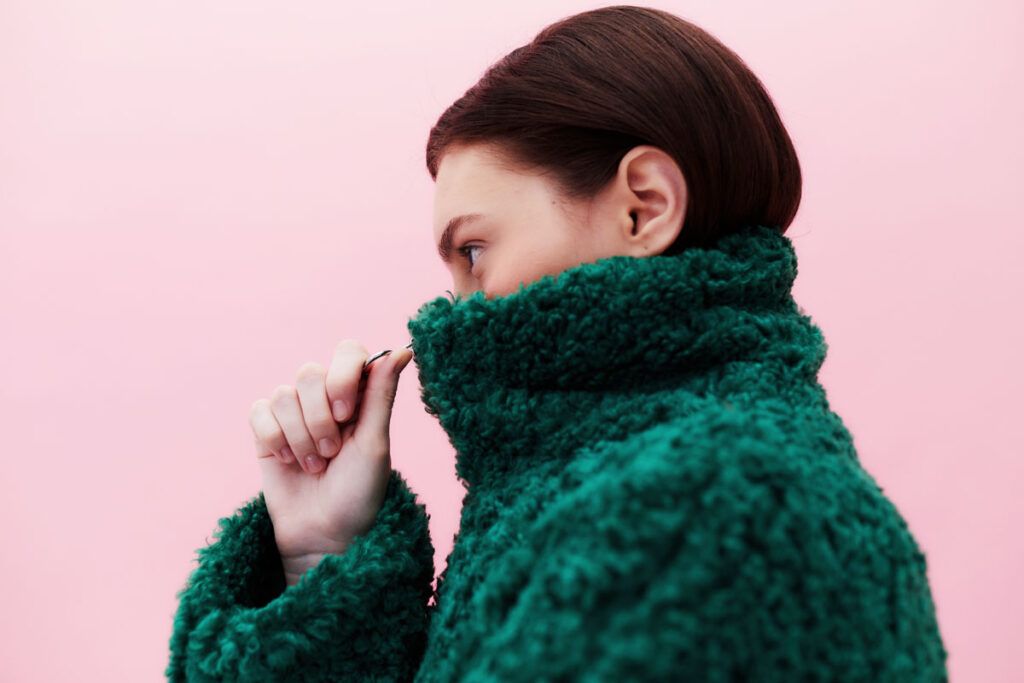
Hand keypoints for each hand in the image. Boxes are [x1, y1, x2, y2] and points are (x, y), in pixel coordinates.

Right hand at [248, 339, 414, 580]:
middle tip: (331, 453)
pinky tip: (290, 462)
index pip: (347, 352)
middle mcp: (326, 397)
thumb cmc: (359, 492)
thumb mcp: (375, 444)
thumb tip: (402, 349)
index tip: (346, 415)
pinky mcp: (266, 431)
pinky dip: (275, 439)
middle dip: (319, 419)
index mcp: (358, 395)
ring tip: (315, 465)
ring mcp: (294, 413)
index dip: (342, 377)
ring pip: (283, 395)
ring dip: (300, 437)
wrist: (324, 535)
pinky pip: (259, 412)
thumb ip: (381, 394)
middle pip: (309, 373)